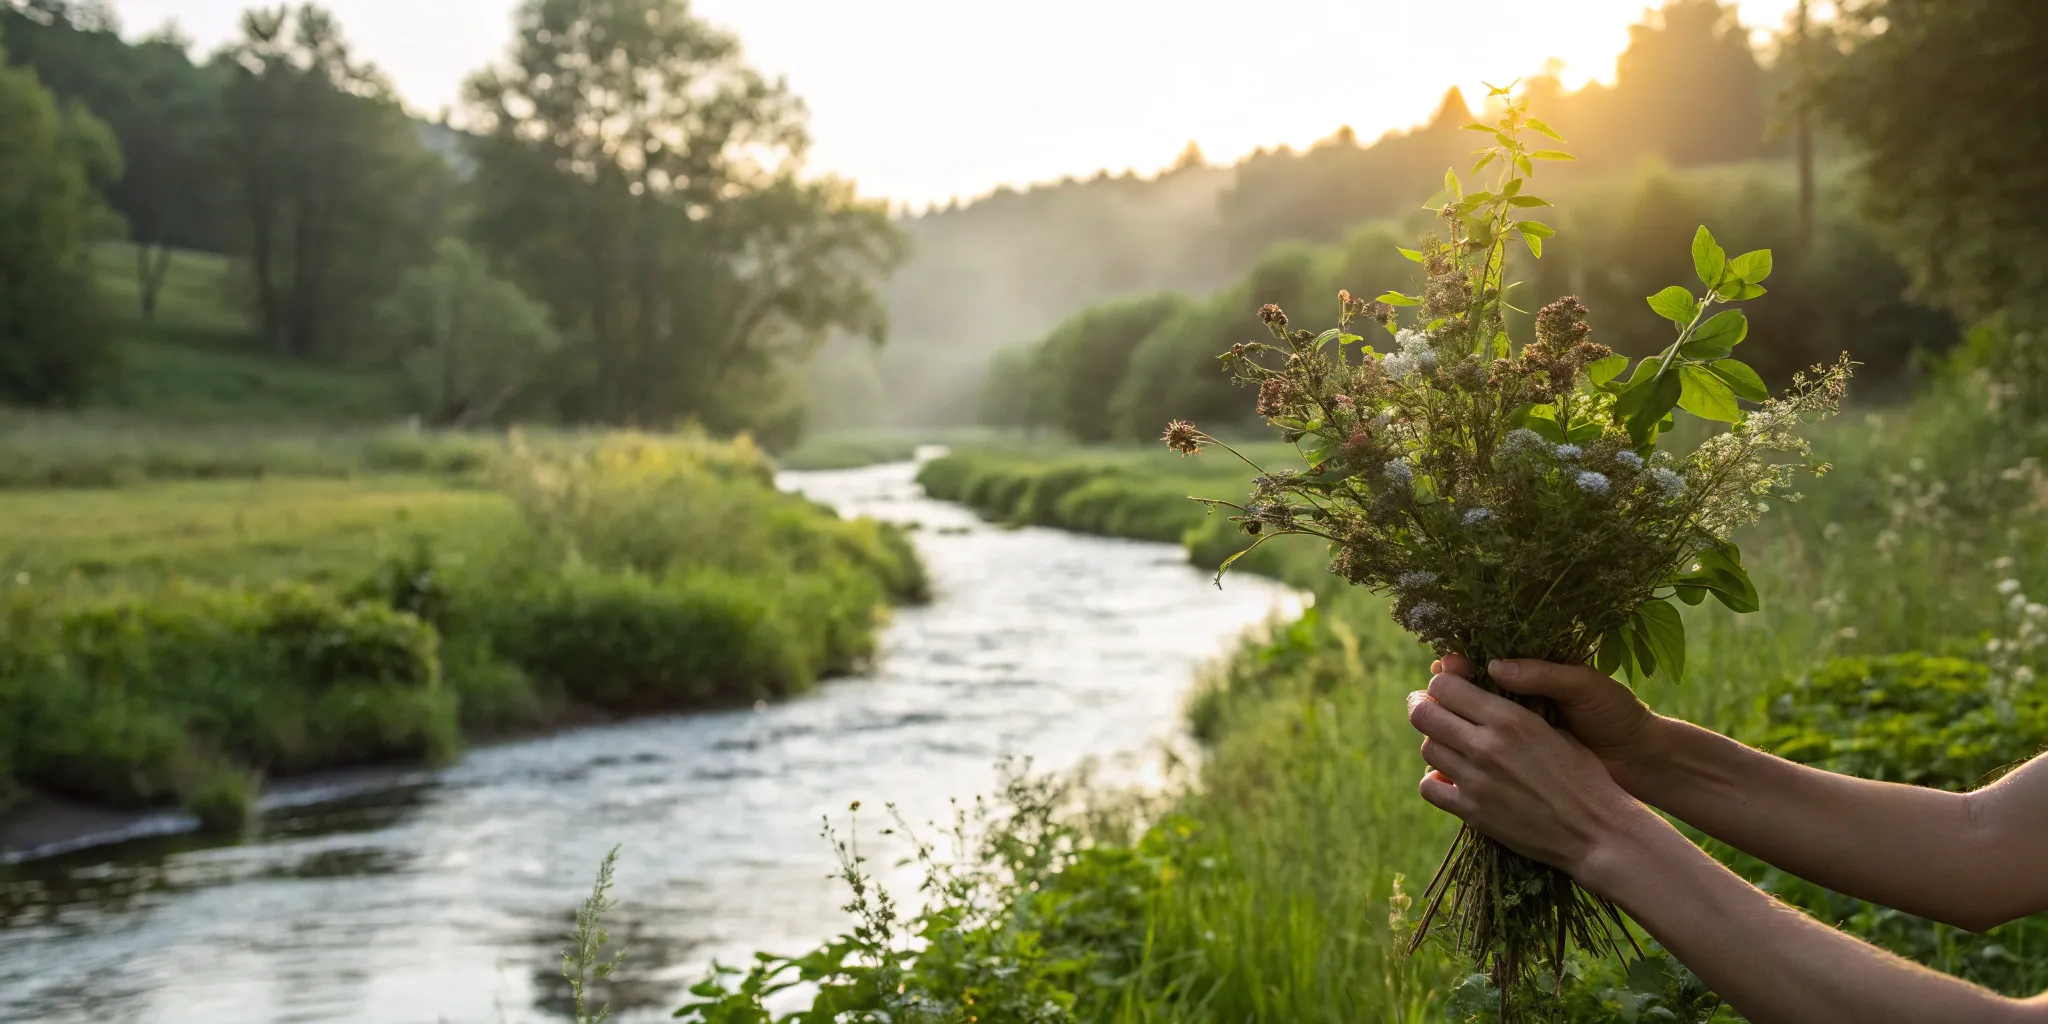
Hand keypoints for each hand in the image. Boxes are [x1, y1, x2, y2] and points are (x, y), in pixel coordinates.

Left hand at [1407, 665, 1656, 875]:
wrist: (1597, 831)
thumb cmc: (1584, 776)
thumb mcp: (1554, 729)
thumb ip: (1516, 710)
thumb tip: (1482, 693)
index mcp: (1509, 718)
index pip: (1445, 685)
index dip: (1441, 683)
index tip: (1446, 688)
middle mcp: (1485, 745)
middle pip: (1423, 713)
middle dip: (1423, 706)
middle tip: (1429, 708)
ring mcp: (1475, 780)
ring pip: (1427, 748)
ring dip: (1435, 743)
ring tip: (1450, 746)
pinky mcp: (1471, 811)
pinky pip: (1430, 788)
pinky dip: (1434, 781)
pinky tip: (1450, 779)